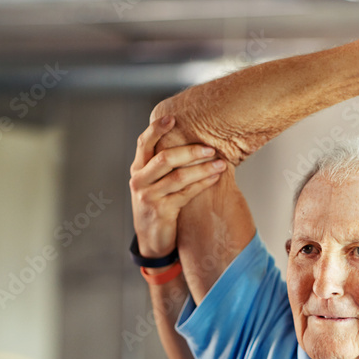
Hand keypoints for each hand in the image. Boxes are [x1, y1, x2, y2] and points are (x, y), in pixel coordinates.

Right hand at [129, 116, 225, 257]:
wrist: (151, 240)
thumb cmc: (156, 205)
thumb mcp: (152, 183)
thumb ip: (162, 164)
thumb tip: (188, 140)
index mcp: (137, 169)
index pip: (143, 143)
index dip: (156, 129)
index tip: (173, 118)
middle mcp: (139, 181)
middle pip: (164, 158)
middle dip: (190, 151)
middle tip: (211, 147)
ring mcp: (149, 197)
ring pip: (178, 177)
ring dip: (203, 168)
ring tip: (221, 163)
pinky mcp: (161, 211)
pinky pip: (186, 194)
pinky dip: (203, 184)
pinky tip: (215, 178)